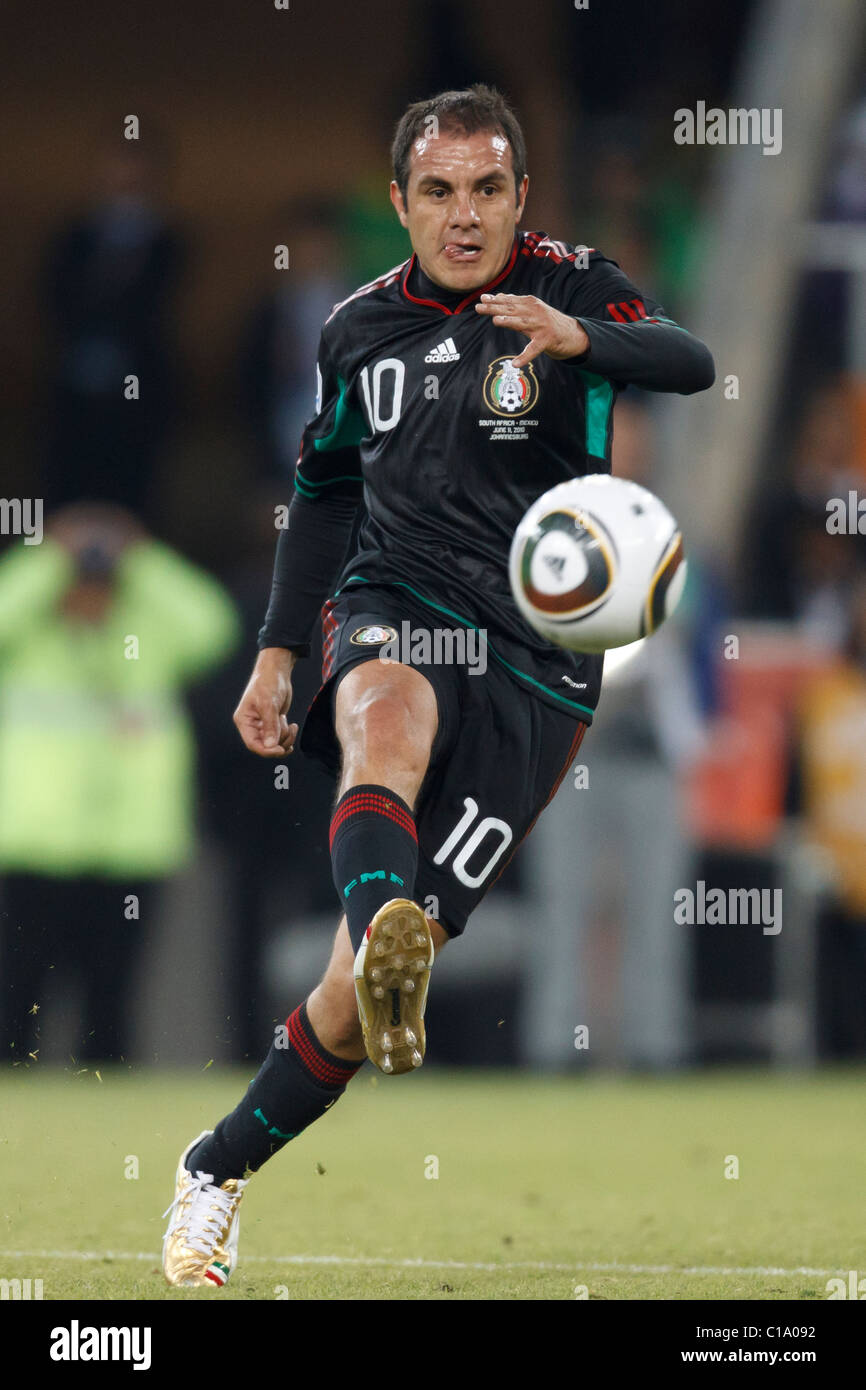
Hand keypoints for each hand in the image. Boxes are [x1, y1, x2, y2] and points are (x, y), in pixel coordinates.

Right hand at [233, 648, 298, 756]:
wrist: (277, 672)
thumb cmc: (268, 683)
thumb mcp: (269, 703)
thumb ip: (270, 725)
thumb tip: (271, 747)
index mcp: (244, 721)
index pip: (253, 744)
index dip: (267, 751)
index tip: (281, 750)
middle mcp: (251, 725)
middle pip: (265, 746)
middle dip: (279, 741)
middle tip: (289, 728)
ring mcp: (262, 725)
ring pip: (275, 744)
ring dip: (285, 737)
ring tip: (290, 723)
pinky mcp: (273, 724)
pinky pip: (280, 738)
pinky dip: (288, 735)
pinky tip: (293, 726)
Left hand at [474, 293, 588, 367]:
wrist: (573, 334)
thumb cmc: (549, 322)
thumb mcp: (533, 310)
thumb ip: (517, 304)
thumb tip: (500, 296)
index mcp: (531, 304)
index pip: (511, 300)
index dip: (496, 299)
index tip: (482, 298)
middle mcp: (536, 312)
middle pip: (513, 309)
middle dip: (495, 308)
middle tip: (480, 307)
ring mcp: (542, 326)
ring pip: (522, 323)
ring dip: (509, 321)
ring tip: (496, 320)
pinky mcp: (547, 341)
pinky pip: (534, 350)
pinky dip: (525, 357)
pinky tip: (515, 363)